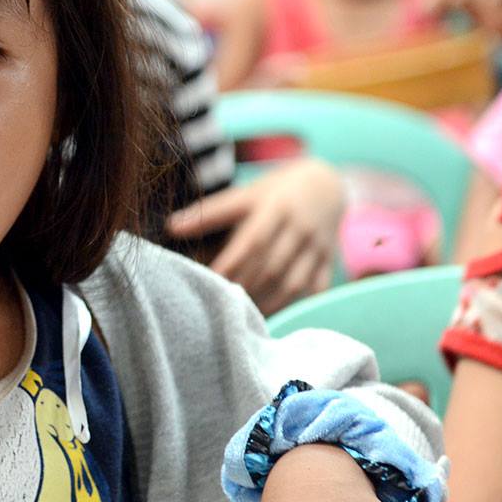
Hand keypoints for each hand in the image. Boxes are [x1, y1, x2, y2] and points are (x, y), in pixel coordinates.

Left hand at [167, 159, 343, 313]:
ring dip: (269, 303)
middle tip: (222, 306)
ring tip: (245, 318)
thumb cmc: (276, 191)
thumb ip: (213, 212)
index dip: (230, 265)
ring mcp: (318, 247)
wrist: (326, 183)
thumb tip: (171, 227)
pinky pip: (316, 289)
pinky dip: (297, 305)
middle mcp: (300, 229)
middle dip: (246, 288)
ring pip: (294, 283)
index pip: (252, 243)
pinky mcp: (330, 261)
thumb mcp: (247, 194)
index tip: (209, 282)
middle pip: (271, 267)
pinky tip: (276, 316)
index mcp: (277, 209)